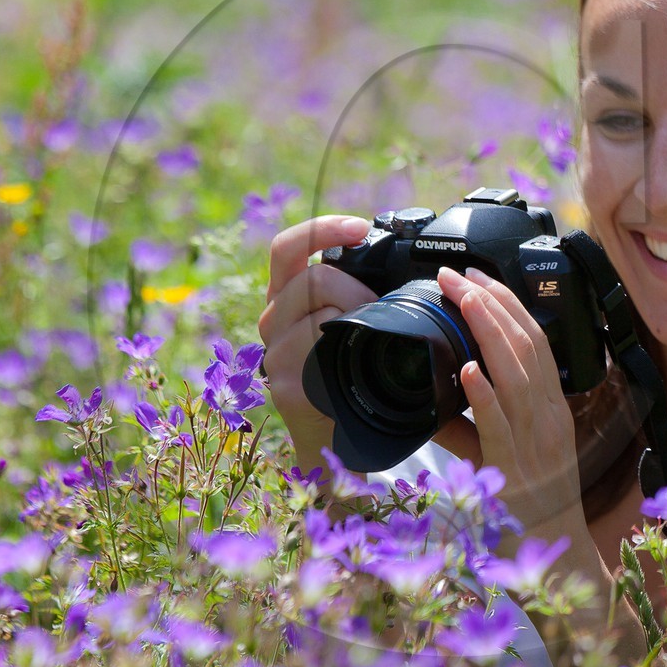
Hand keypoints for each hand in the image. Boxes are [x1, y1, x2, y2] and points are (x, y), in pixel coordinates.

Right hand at [257, 215, 380, 459]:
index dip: (323, 229)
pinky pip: (321, 349)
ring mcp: (276, 353)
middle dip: (358, 290)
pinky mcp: (286, 384)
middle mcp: (273, 320)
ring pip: (320, 310)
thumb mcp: (350, 321)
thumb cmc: (355, 374)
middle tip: (380, 313)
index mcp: (286, 297)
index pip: (287, 247)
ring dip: (359, 318)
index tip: (360, 228)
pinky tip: (359, 364)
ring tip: (373, 341)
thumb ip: (354, 288)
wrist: (341, 438)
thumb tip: (393, 259)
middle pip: (313, 278)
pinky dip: (349, 348)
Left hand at [433, 265, 586, 541]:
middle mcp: (548, 415)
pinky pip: (500, 424)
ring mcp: (536, 439)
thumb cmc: (526, 500)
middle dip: (490, 302)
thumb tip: (431, 395)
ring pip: (517, 373)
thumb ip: (468, 422)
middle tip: (456, 274)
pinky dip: (485, 394)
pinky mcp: (516, 466)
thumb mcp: (501, 450)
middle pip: (526, 344)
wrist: (552, 550)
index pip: (534, 339)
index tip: (477, 276)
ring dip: (487, 331)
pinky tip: (466, 371)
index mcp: (550, 405)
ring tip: (461, 300)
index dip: (507, 302)